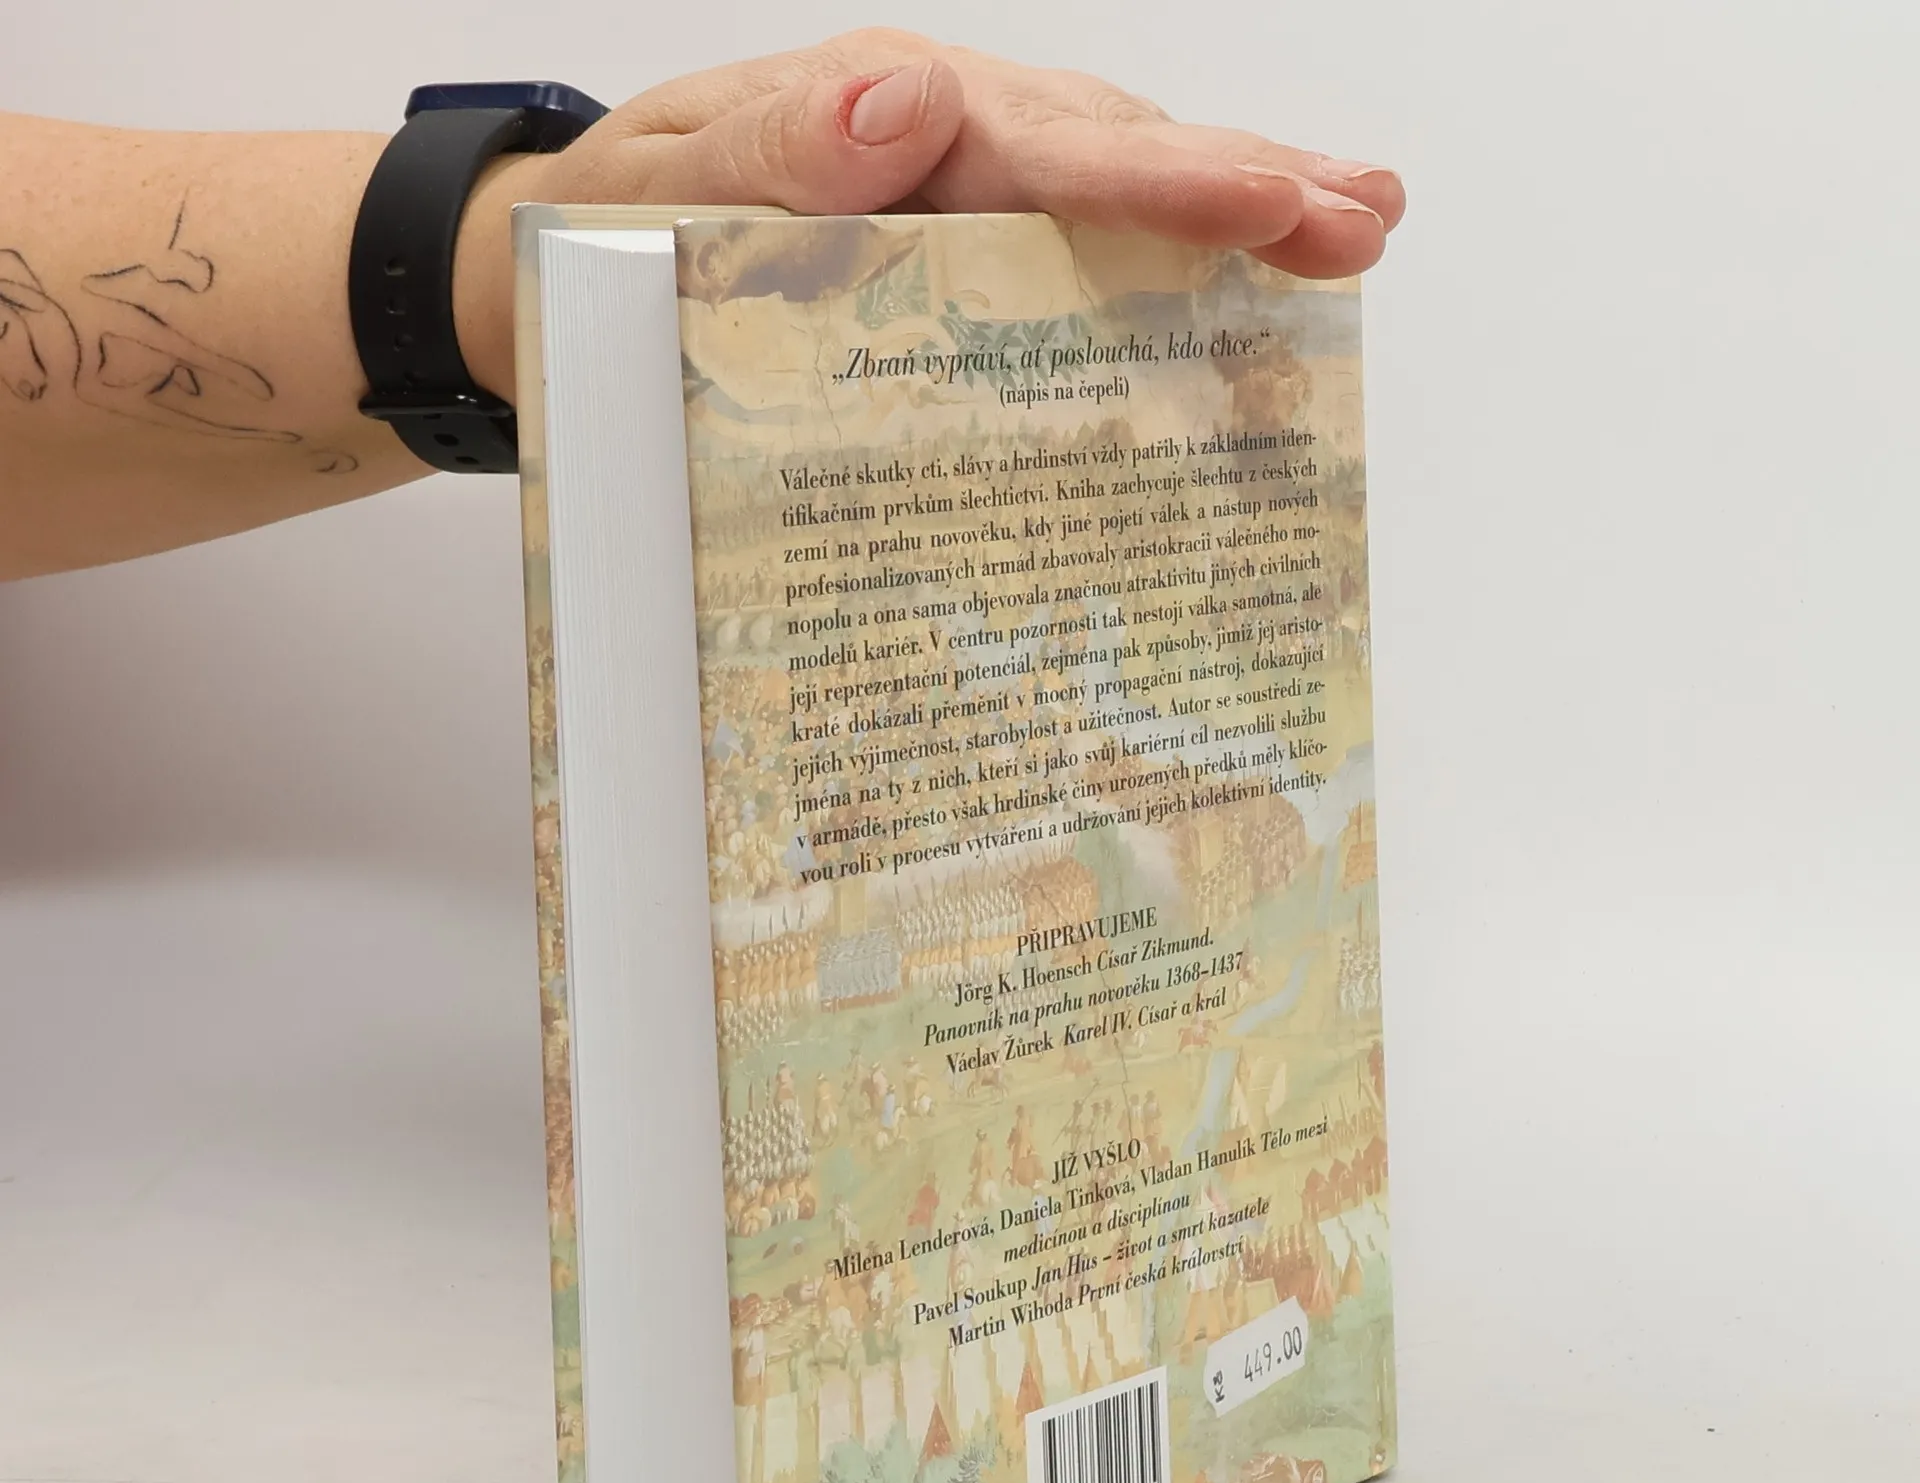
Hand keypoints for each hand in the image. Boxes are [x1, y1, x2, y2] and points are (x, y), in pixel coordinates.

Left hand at [454, 28, 1404, 399]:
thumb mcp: (657, 190)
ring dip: (1236, 221)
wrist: (559, 271)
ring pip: (1112, 199)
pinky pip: (1071, 259)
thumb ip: (768, 153)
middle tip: (1361, 221)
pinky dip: (1164, 271)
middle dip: (1241, 189)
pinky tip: (1244, 291)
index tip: (1262, 202)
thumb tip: (904, 101)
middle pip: (1108, 159)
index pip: (1041, 146)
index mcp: (881, 122)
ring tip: (1353, 234)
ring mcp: (959, 203)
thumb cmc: (611, 233)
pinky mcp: (958, 263)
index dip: (1159, 178)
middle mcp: (941, 148)